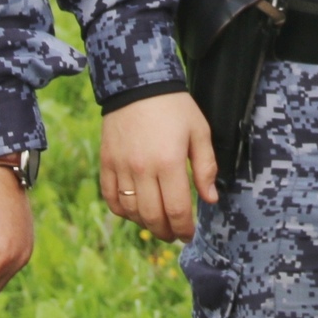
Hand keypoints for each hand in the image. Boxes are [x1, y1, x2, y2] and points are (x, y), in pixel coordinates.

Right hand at [98, 92, 217, 242]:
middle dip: (166, 232)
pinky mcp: (107, 162)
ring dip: (145, 224)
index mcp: (169, 162)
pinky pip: (111, 198)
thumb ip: (206, 167)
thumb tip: (210, 199)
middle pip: (152, 217)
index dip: (184, 228)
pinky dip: (122, 211)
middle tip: (174, 233)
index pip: (177, 210)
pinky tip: (135, 210)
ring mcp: (122, 167)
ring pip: (131, 211)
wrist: (138, 84)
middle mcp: (143, 169)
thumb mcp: (199, 131)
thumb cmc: (175, 107)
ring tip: (157, 223)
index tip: (189, 233)